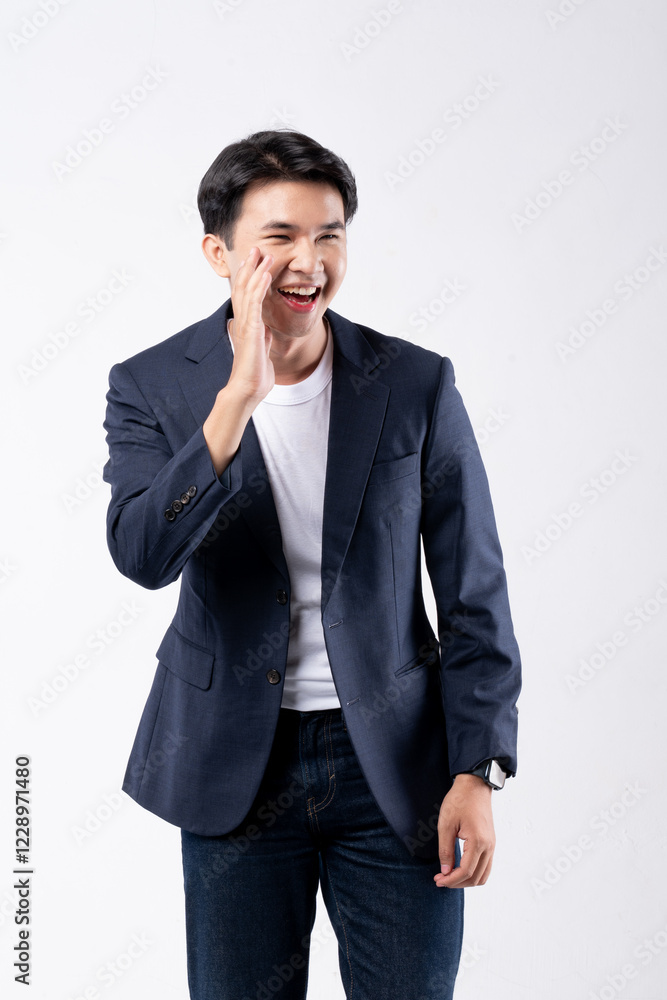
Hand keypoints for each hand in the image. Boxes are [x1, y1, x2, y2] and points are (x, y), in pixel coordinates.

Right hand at [227, 246, 274, 404]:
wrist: (248, 389)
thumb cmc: (255, 374)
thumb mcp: (262, 350)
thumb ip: (262, 337)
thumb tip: (264, 330)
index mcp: (245, 325)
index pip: (245, 295)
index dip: (249, 276)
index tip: (256, 261)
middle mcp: (242, 321)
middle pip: (244, 287)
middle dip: (251, 267)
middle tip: (257, 249)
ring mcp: (245, 325)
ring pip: (249, 292)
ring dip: (257, 272)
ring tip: (265, 256)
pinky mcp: (251, 330)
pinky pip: (255, 304)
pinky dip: (260, 288)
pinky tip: (266, 275)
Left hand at [433, 773, 494, 887]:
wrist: (474, 786)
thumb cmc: (459, 801)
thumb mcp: (446, 824)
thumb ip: (445, 850)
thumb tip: (445, 871)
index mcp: (478, 842)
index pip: (466, 871)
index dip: (451, 880)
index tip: (437, 880)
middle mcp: (489, 846)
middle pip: (475, 877)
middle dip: (457, 883)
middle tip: (440, 879)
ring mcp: (492, 845)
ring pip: (482, 875)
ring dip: (466, 880)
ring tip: (449, 876)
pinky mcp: (490, 843)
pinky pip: (485, 866)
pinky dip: (473, 873)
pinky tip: (459, 869)